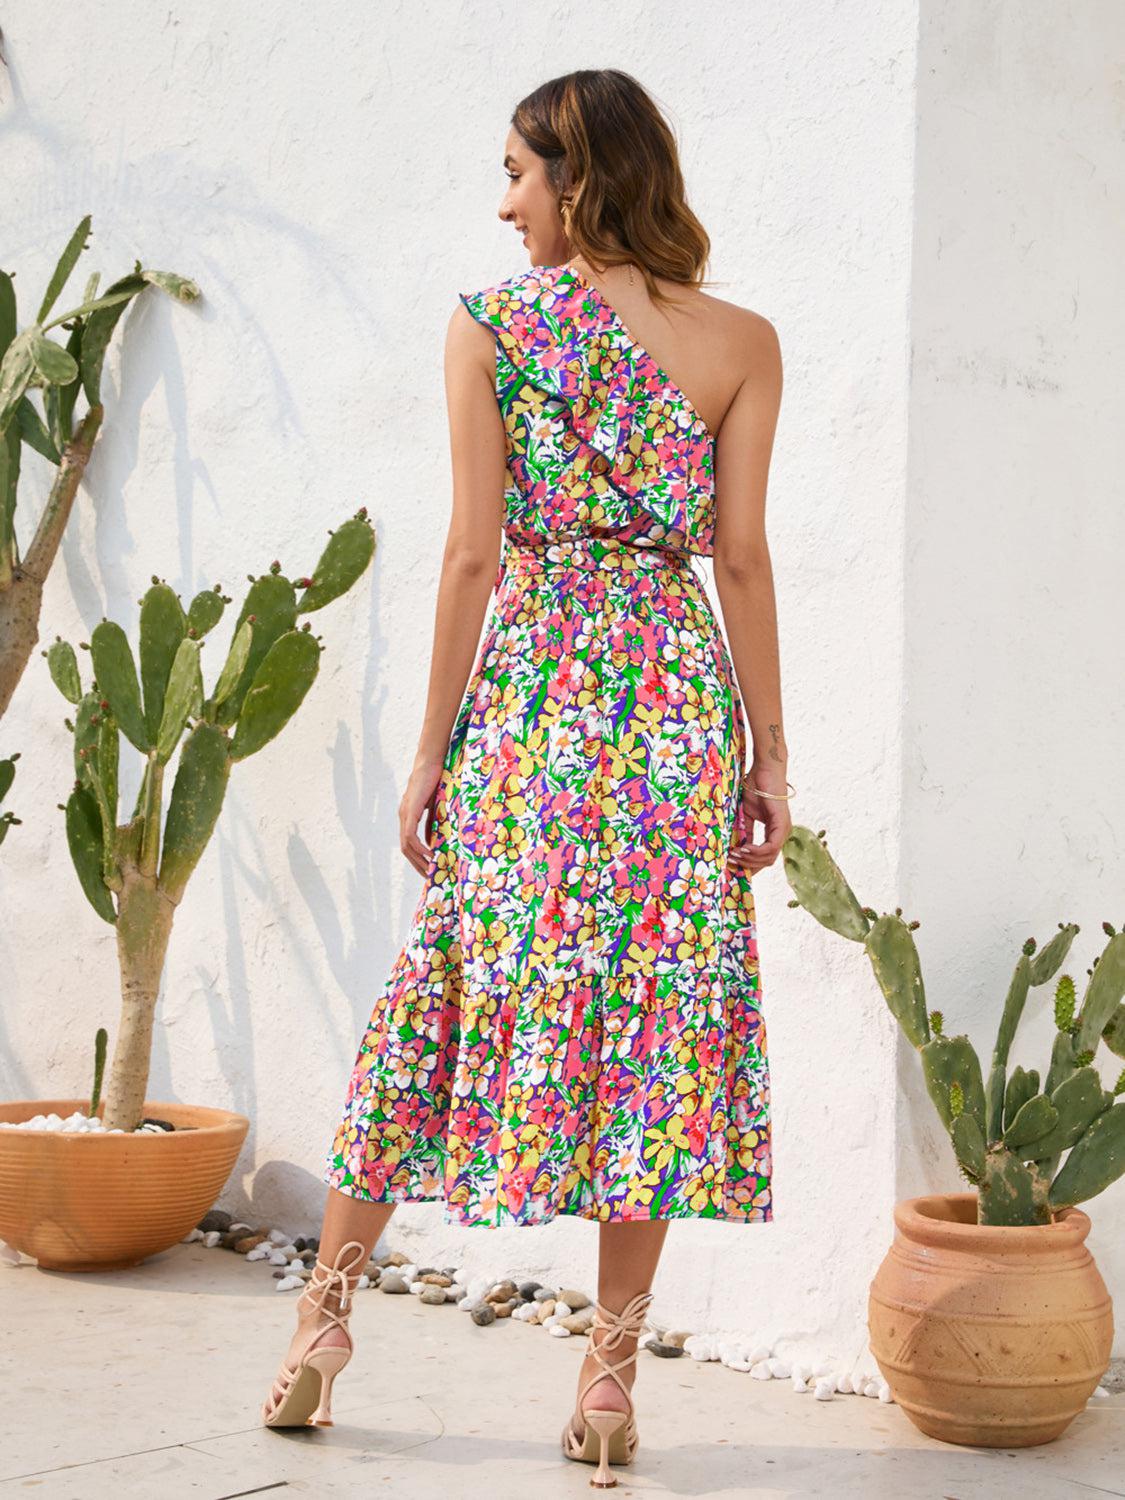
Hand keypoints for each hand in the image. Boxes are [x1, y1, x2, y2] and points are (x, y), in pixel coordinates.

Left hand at [400, 756, 443, 875]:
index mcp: (407, 817)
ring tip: (431, 869)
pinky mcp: (410, 811)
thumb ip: (430, 824)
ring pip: (406, 845)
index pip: (408, 844)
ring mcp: (404, 815)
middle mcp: (403, 817)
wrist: (429, 764)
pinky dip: (419, 848)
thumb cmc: (433, 782)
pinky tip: (429, 855)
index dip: (416, 858)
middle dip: (417, 864)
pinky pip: (410, 836)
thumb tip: (429, 843)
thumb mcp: (433, 808)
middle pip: (406, 849)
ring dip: (418, 860)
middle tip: (429, 876)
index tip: (428, 869)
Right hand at [729, 761, 791, 874]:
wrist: (764, 770)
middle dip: (748, 865)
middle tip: (731, 862)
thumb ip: (744, 831)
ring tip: (734, 855)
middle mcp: (782, 833)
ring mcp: (784, 830)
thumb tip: (735, 849)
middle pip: (767, 861)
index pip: (766, 857)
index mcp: (775, 832)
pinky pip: (770, 847)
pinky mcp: (781, 825)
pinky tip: (743, 849)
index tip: (734, 866)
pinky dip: (756, 851)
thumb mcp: (746, 814)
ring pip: (769, 857)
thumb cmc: (756, 787)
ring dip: (750, 859)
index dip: (751, 865)